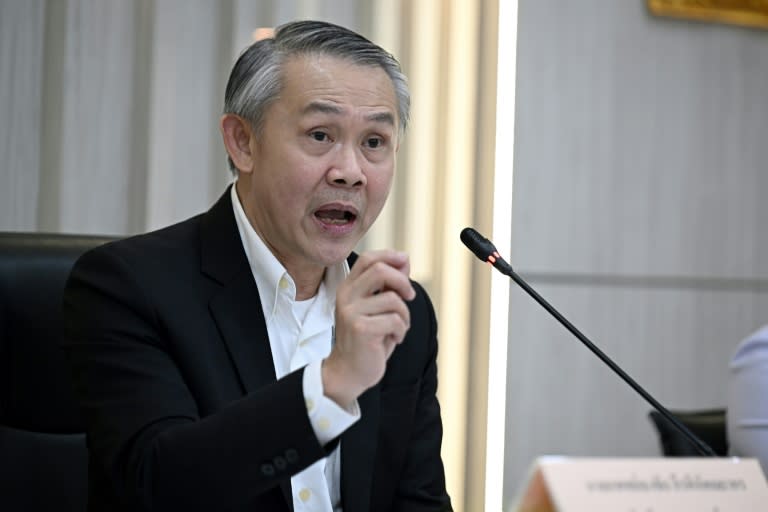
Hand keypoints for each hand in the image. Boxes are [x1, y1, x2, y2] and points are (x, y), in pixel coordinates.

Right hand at [322, 250, 415, 408]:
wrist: (349, 372)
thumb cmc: (367, 340)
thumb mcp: (377, 308)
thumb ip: (388, 285)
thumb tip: (404, 260)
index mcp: (348, 288)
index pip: (368, 259)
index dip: (390, 255)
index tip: (406, 263)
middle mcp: (346, 297)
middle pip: (380, 271)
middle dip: (403, 282)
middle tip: (409, 296)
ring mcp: (351, 312)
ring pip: (393, 299)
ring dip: (404, 314)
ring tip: (398, 327)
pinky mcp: (361, 328)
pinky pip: (394, 320)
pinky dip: (402, 330)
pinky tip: (394, 338)